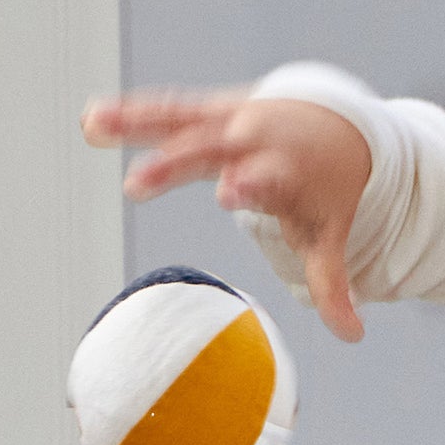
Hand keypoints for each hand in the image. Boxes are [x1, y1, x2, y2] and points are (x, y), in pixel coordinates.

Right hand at [82, 87, 372, 342]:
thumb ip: (332, 283)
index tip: (229, 194)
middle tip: (137, 183)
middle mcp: (255, 140)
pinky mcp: (210, 108)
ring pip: (179, 120)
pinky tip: (90, 118)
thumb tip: (354, 336)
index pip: (268, 177)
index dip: (250, 183)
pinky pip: (167, 110)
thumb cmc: (325, 189)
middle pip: (212, 149)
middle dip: (175, 163)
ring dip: (134, 122)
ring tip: (92, 126)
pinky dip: (131, 113)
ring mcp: (229, 120)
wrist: (339, 125)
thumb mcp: (328, 232)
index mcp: (287, 170)